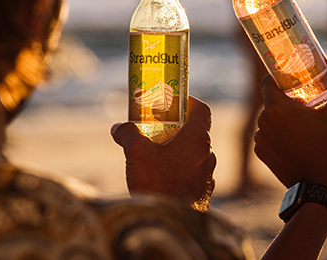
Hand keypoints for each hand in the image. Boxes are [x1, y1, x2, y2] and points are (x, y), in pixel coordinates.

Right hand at [111, 96, 215, 210]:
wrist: (171, 225)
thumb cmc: (158, 184)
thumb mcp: (137, 153)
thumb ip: (128, 134)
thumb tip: (118, 127)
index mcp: (198, 140)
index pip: (202, 110)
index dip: (189, 102)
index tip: (173, 102)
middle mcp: (208, 155)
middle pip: (195, 132)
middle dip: (175, 127)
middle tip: (155, 127)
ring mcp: (207, 176)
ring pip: (193, 154)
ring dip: (176, 150)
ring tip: (153, 153)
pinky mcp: (202, 193)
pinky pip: (191, 173)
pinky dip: (178, 169)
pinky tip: (159, 176)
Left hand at [254, 47, 326, 193]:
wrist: (321, 189)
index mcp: (277, 108)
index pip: (269, 80)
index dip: (282, 76)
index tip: (297, 77)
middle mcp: (263, 122)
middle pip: (272, 100)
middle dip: (288, 98)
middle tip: (309, 102)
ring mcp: (261, 141)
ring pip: (270, 119)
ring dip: (284, 118)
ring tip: (307, 124)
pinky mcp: (262, 155)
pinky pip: (269, 136)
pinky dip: (280, 135)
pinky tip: (299, 140)